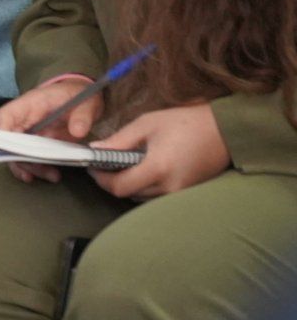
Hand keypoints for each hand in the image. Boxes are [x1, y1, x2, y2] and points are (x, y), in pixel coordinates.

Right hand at [0, 76, 104, 182]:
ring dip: (31, 167)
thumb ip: (82, 115)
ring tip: (52, 175)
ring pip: (18, 152)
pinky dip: (35, 168)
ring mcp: (30, 132)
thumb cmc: (79, 95)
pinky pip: (29, 157)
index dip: (2, 133)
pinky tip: (46, 175)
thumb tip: (78, 131)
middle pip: (9, 140)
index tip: (9, 150)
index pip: (6, 116)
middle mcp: (25, 119)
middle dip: (21, 158)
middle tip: (40, 170)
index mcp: (31, 103)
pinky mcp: (38, 143)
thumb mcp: (87, 102)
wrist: (83, 98)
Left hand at [90, 103, 230, 199]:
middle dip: (113, 181)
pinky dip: (147, 185)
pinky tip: (146, 169)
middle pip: (129, 194)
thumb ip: (119, 140)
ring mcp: (180, 193)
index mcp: (158, 168)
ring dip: (130, 184)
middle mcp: (170, 186)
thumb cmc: (187, 122)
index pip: (119, 187)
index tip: (93, 167)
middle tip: (106, 163)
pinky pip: (158, 195)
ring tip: (126, 164)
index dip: (101, 179)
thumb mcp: (147, 124)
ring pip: (143, 197)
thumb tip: (96, 150)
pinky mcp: (187, 193)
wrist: (226, 130)